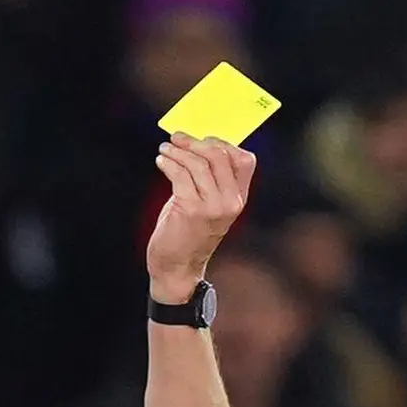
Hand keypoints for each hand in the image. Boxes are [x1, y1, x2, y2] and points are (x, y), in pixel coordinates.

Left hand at [146, 134, 257, 298]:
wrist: (177, 268)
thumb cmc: (188, 234)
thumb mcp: (209, 205)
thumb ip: (211, 179)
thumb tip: (198, 145)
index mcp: (239, 199)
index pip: (244, 160)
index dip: (223, 144)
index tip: (201, 140)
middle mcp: (230, 202)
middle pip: (219, 154)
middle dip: (195, 142)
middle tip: (177, 139)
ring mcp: (212, 207)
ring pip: (197, 162)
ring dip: (177, 151)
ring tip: (165, 150)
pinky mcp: (191, 209)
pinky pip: (180, 174)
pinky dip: (168, 163)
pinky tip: (161, 162)